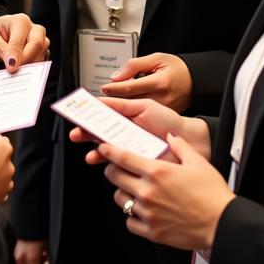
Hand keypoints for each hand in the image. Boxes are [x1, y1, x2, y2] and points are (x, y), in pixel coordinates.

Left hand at [0, 13, 48, 71]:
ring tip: (15, 70)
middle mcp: (34, 28)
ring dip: (30, 64)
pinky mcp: (43, 50)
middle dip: (26, 60)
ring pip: (42, 53)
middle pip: (38, 44)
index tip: (11, 69)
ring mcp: (42, 39)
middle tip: (14, 71)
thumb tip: (11, 63)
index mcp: (20, 21)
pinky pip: (42, 60)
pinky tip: (21, 70)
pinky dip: (33, 67)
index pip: (20, 40)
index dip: (16, 55)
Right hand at [68, 96, 210, 164]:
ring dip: (94, 152)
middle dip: (85, 134)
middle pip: (98, 134)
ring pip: (105, 151)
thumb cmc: (168, 120)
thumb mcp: (143, 105)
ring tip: (90, 155)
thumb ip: (121, 103)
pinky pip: (117, 164)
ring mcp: (128, 149)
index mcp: (124, 118)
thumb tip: (100, 99)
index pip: (100, 117)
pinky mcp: (135, 164)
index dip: (87, 116)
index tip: (75, 115)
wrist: (187, 139)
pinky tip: (103, 161)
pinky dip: (107, 163)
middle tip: (76, 135)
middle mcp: (123, 134)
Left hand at [100, 53, 192, 110]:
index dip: (114, 88)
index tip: (103, 89)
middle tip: (99, 104)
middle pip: (131, 103)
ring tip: (107, 110)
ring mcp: (164, 110)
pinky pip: (145, 116)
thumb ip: (135, 65)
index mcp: (160, 82)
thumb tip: (116, 76)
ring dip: (122, 111)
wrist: (196, 80)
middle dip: (114, 103)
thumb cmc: (177, 68)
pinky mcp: (165, 117)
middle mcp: (162, 98)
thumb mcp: (157, 58)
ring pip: (137, 112)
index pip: (131, 87)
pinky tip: (123, 115)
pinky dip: (133, 115)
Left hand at [101, 133, 233, 251]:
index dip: (108, 151)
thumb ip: (180, 146)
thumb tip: (170, 136)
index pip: (122, 157)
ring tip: (132, 190)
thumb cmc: (212, 193)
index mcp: (157, 172)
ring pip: (120, 199)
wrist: (222, 224)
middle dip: (113, 170)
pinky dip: (132, 216)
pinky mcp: (151, 231)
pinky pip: (129, 222)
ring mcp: (148, 213)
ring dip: (123, 192)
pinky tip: (140, 211)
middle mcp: (148, 191)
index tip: (102, 147)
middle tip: (117, 168)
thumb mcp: (197, 162)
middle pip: (115, 177)